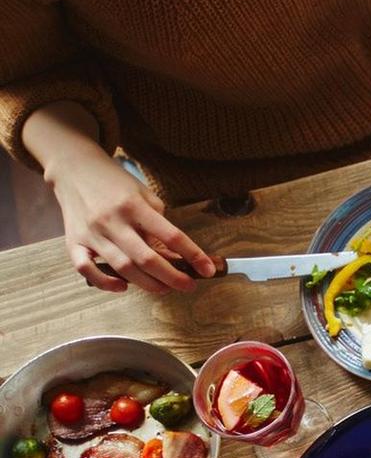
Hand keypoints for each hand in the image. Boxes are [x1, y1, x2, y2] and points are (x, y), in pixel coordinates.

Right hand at [46, 147, 214, 293]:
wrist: (74, 169)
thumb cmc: (115, 184)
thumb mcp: (145, 195)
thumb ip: (160, 224)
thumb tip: (177, 256)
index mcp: (134, 206)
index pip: (171, 235)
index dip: (193, 255)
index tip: (208, 269)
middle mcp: (112, 220)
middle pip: (147, 259)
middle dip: (173, 277)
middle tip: (188, 285)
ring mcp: (91, 233)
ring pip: (122, 267)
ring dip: (148, 284)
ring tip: (165, 288)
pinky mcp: (74, 242)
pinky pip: (86, 269)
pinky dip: (105, 282)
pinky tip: (123, 286)